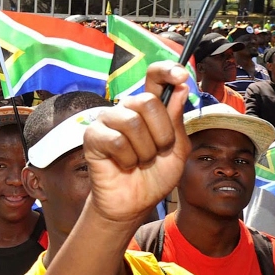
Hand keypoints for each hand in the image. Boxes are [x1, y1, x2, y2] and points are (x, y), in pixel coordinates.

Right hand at [82, 62, 190, 226]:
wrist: (134, 203)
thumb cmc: (154, 176)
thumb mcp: (177, 149)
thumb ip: (177, 120)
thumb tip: (180, 87)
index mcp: (149, 108)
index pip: (155, 77)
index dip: (167, 71)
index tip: (181, 76)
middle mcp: (127, 109)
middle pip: (147, 101)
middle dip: (161, 133)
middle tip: (157, 152)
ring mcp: (108, 121)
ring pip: (132, 122)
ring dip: (144, 150)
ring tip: (140, 162)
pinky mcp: (93, 136)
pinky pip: (116, 140)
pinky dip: (127, 158)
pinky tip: (124, 165)